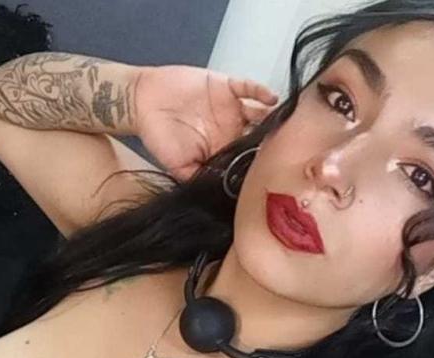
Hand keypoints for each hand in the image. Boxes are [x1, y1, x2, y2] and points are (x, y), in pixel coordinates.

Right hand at [133, 65, 278, 180]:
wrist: (142, 101)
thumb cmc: (159, 135)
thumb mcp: (179, 167)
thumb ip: (200, 178)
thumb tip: (220, 194)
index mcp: (224, 149)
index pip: (251, 157)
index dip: (263, 161)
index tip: (276, 167)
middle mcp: (233, 129)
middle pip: (263, 135)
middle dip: (277, 139)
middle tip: (291, 145)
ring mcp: (233, 108)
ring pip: (262, 112)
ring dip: (274, 117)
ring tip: (287, 123)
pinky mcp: (227, 87)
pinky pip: (249, 88)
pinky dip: (261, 91)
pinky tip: (270, 98)